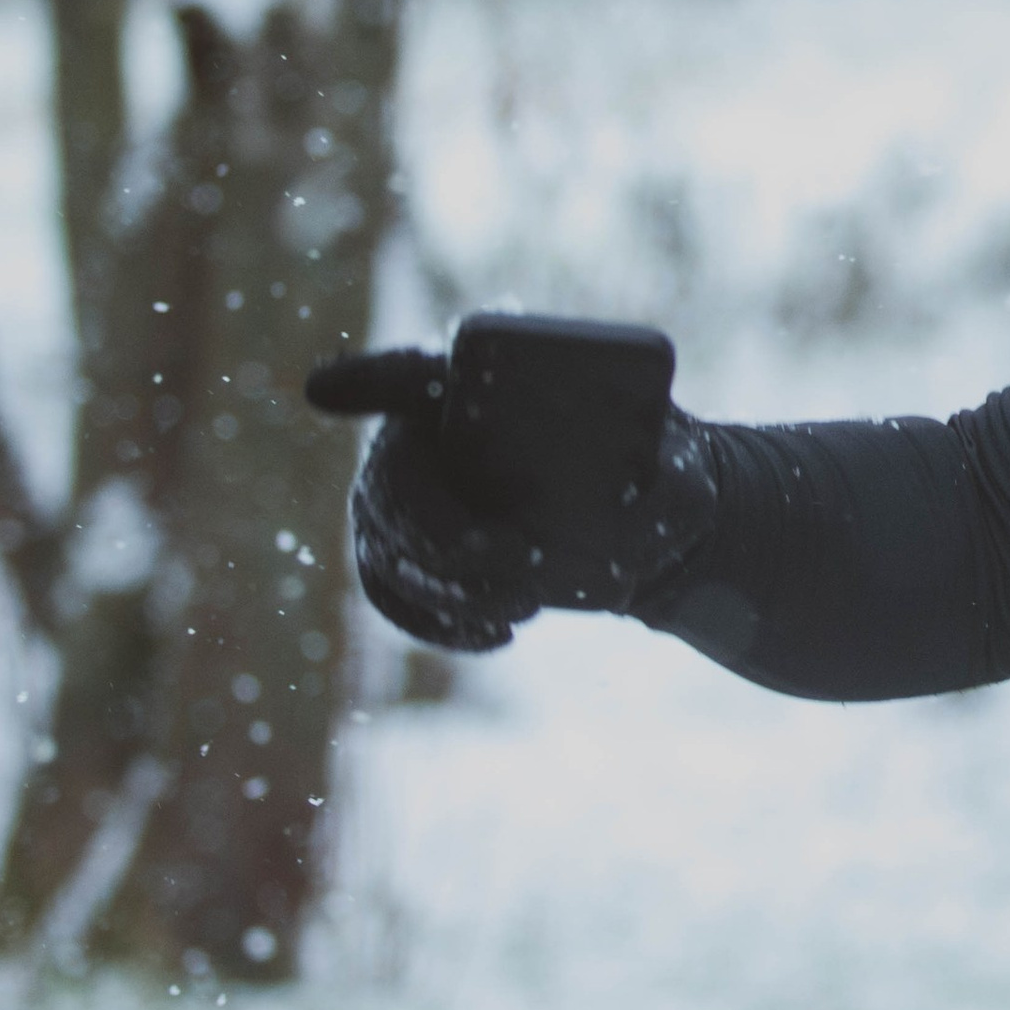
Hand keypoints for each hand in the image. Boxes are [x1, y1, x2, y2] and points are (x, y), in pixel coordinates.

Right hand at [306, 319, 716, 653]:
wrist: (638, 522)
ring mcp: (415, 494)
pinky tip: (492, 634)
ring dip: (444, 588)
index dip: (363, 382)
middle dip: (440, 532)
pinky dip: (434, 621)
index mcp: (487, 385)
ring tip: (520, 609)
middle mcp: (432, 432)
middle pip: (392, 480)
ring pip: (385, 544)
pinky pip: (391, 590)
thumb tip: (623, 535)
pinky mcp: (415, 554)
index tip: (323, 392)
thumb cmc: (657, 474)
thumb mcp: (686, 477)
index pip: (410, 374)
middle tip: (518, 561)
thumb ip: (668, 495)